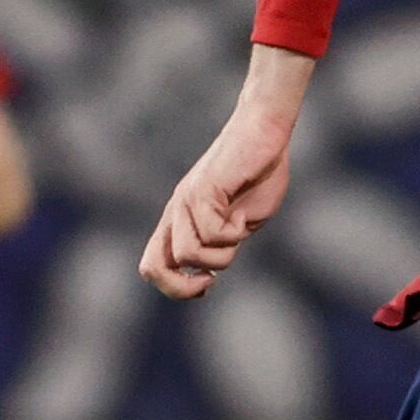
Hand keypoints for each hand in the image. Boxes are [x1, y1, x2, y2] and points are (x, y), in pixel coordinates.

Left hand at [140, 98, 296, 298]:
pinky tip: (244, 215)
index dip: (175, 286)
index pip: (153, 265)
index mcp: (181, 220)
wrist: (266, 132)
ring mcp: (186, 201)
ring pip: (187, 254)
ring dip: (219, 256)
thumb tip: (213, 266)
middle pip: (154, 267)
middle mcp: (176, 212)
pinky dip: (234, 233)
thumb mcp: (242, 219)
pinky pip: (212, 232)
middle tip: (211, 281)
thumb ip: (225, 242)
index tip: (208, 284)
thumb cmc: (260, 172)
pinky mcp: (204, 190)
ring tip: (238, 231)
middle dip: (182, 287)